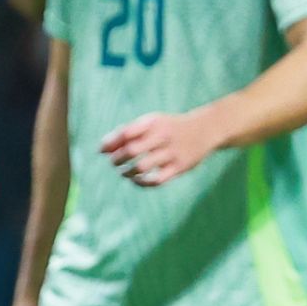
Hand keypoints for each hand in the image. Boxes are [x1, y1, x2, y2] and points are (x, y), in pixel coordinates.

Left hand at [100, 110, 220, 186]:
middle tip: (113, 163)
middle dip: (117, 159)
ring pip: (142, 167)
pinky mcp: (180, 168)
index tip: (102, 151)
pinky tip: (137, 180)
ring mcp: (172, 153)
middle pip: (132, 150)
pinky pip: (157, 180)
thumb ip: (127, 132)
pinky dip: (142, 182)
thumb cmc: (168, 127)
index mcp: (152, 123)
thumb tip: (101, 149)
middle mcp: (162, 137)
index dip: (110, 143)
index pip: (125, 133)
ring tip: (123, 172)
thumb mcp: (150, 123)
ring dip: (127, 172)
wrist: (204, 130)